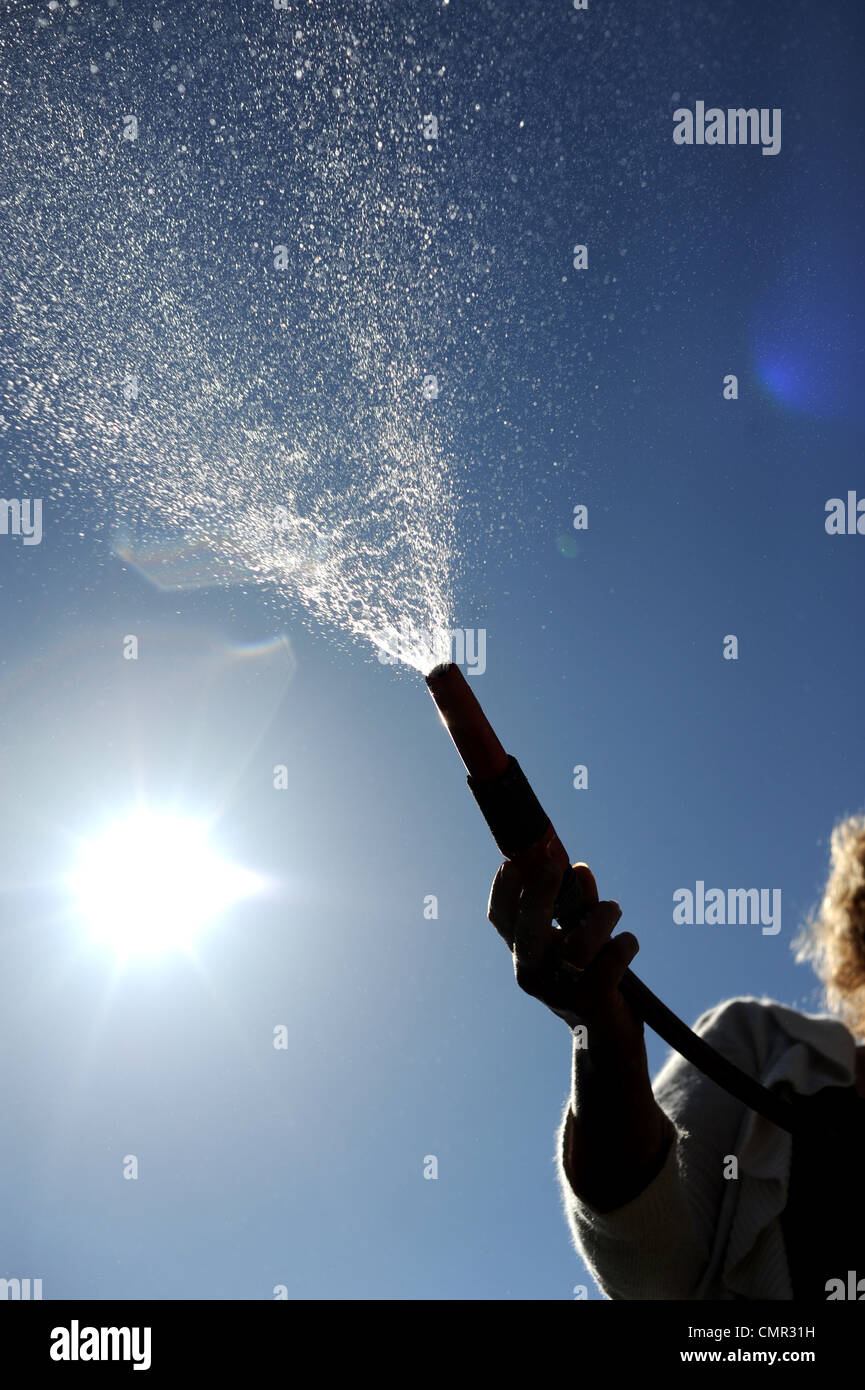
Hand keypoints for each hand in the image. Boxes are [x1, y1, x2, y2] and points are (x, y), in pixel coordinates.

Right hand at [487, 856, 643, 1061]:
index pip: (501, 920)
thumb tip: (580, 869)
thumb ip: (579, 904)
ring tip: (613, 909)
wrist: (608, 1038)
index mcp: (525, 954)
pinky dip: (624, 945)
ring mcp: (559, 992)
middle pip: (527, 931)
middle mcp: (533, 974)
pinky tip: (628, 943)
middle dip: (538, 895)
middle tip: (552, 865)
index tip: (514, 862)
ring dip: (601, 917)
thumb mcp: (580, 938)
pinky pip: (609, 963)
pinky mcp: (590, 1003)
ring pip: (578, 945)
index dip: (503, 890)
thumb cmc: (591, 977)